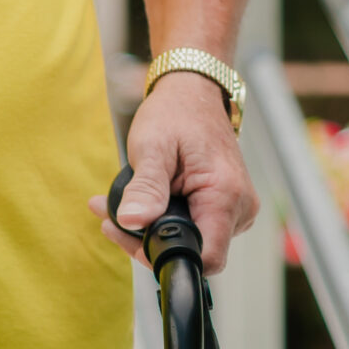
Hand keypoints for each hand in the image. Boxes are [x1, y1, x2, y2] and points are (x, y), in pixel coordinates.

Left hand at [89, 71, 257, 275]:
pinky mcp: (224, 206)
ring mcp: (235, 209)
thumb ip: (145, 187)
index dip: (164, 257)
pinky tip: (138, 202)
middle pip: (193, 251)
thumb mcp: (152, 147)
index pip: (205, 257)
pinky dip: (162, 218)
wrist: (193, 91)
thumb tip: (133, 222)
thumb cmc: (176, 113)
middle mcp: (239, 208)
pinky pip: (193, 226)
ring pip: (190, 240)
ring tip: (113, 206)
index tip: (130, 237)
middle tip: (109, 219)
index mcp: (226, 195)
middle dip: (144, 240)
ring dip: (148, 229)